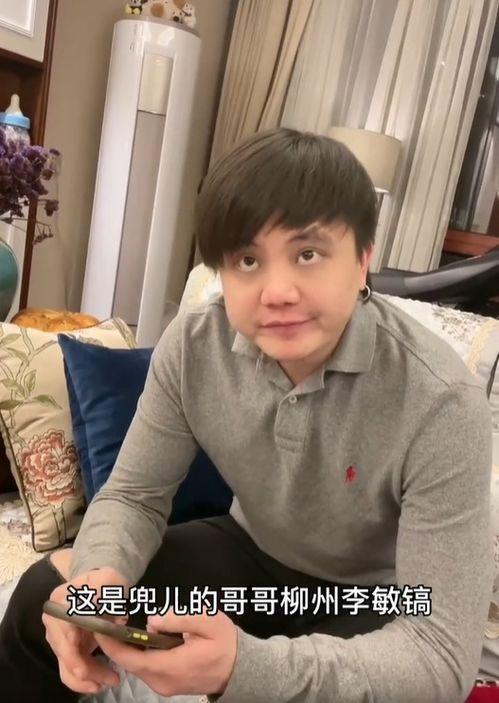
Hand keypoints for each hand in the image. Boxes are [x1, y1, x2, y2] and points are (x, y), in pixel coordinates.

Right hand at [42, 566, 129, 694]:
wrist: (105, 582)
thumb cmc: (106, 579)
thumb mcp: (108, 579)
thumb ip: (106, 593)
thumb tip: (109, 616)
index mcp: (59, 604)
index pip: (62, 635)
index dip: (72, 655)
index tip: (84, 670)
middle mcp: (54, 622)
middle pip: (65, 655)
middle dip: (86, 672)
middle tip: (112, 679)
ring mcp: (60, 636)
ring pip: (68, 666)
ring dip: (89, 678)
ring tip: (111, 681)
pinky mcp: (69, 646)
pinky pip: (74, 667)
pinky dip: (87, 676)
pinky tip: (102, 681)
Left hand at [95, 608, 237, 697]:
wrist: (241, 669)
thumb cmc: (225, 643)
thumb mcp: (208, 622)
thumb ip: (179, 618)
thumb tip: (152, 620)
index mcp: (169, 667)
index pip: (129, 659)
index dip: (110, 643)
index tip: (98, 624)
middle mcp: (161, 682)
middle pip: (129, 663)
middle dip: (115, 642)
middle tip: (110, 618)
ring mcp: (164, 686)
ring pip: (136, 666)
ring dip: (126, 648)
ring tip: (121, 624)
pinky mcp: (167, 684)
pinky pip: (146, 669)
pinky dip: (137, 653)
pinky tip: (139, 637)